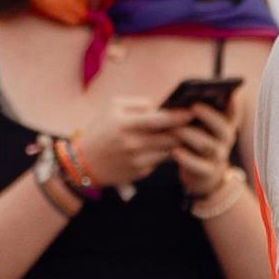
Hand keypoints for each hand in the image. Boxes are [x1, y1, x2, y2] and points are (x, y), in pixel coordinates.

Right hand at [69, 94, 189, 193]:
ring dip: (176, 144)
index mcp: (125, 125)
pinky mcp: (141, 173)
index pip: (158, 120)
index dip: (177, 117)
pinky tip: (165, 148)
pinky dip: (164, 154)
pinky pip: (160, 162)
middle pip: (169, 138)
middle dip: (182, 131)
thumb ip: (137, 104)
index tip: (191, 113)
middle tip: (194, 125)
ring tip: (182, 135)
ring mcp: (137, 161)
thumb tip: (160, 107)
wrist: (85, 162)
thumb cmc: (101, 130)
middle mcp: (132, 144)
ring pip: (168, 151)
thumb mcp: (112, 108)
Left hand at [171, 99, 242, 202]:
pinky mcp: (207, 172)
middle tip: (194, 107)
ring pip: (208, 146)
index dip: (234, 105)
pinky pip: (198, 165)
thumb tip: (179, 102)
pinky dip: (186, 158)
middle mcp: (225, 141)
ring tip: (175, 129)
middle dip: (209, 116)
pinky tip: (175, 151)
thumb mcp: (197, 127)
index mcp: (224, 126)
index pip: (234, 114)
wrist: (198, 175)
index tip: (230, 94)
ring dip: (191, 136)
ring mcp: (218, 158)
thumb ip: (193, 114)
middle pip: (223, 128)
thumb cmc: (194, 142)